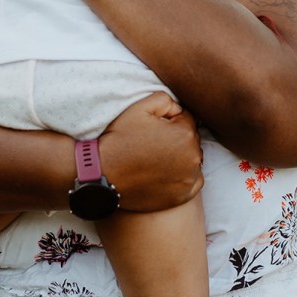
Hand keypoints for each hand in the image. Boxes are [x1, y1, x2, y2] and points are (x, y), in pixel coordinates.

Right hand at [98, 93, 203, 212]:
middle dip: (176, 138)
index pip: (185, 119)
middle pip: (190, 139)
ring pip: (192, 159)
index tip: (152, 128)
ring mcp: (188, 180)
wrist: (103, 173)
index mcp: (185, 134)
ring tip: (155, 158)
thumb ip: (165, 99)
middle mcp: (193, 158)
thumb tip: (178, 110)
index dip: (168, 120)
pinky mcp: (182, 197)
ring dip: (181, 156)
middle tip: (151, 143)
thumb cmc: (120, 138)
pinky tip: (164, 172)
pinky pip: (193, 181)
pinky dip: (183, 176)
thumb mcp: (139, 108)